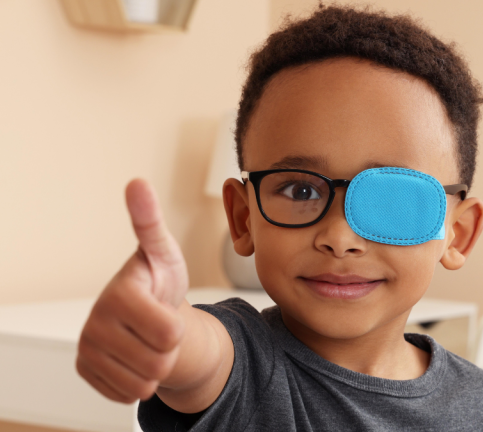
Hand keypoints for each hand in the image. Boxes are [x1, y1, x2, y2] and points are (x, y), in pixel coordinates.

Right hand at [76, 179, 189, 402]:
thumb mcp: (163, 252)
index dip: (177, 326)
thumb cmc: (157, 279)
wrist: (145, 310)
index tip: (162, 307)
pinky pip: (127, 394)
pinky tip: (133, 356)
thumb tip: (137, 182)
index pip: (170, 334)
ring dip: (156, 367)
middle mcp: (95, 323)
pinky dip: (138, 381)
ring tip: (148, 341)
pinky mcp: (86, 370)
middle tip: (158, 327)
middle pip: (160, 361)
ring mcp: (87, 349)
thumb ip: (150, 222)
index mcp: (118, 295)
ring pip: (145, 382)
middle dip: (168, 348)